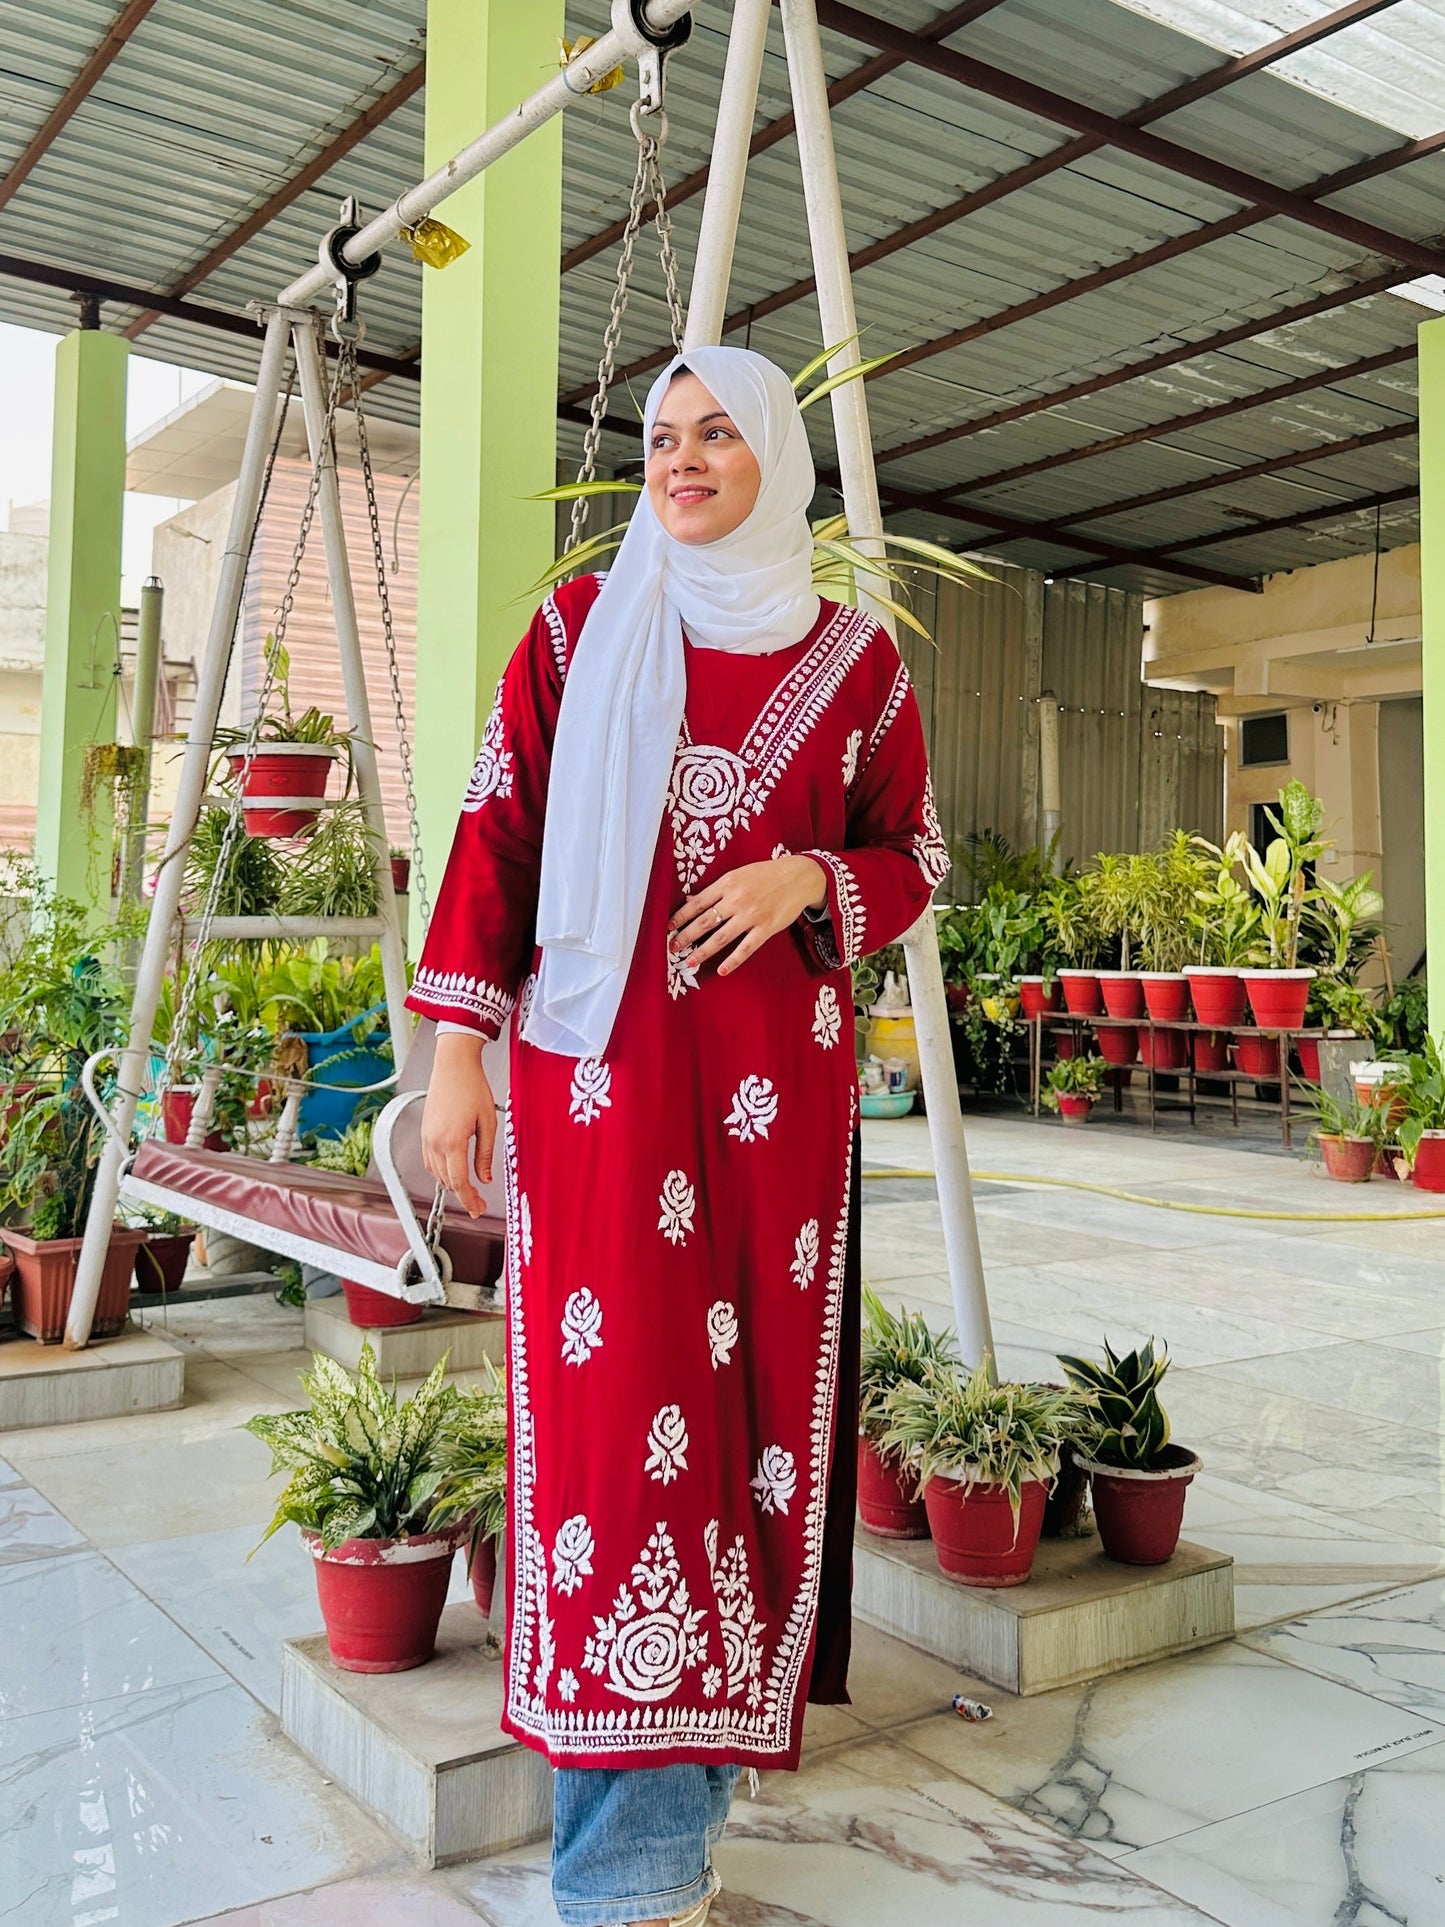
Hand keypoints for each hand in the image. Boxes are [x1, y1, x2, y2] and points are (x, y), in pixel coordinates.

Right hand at [421, 1031, 496, 1218]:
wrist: (453, 1066)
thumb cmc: (472, 1088)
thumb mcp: (488, 1123)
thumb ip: (485, 1154)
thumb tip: (485, 1178)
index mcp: (453, 1142)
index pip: (459, 1182)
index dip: (469, 1200)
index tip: (478, 1209)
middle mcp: (435, 1143)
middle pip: (446, 1181)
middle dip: (463, 1195)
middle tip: (478, 1202)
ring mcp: (427, 1138)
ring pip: (436, 1173)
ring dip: (452, 1184)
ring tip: (469, 1189)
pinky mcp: (424, 1132)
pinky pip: (429, 1161)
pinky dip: (441, 1171)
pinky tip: (453, 1171)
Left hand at [669, 855, 827, 977]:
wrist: (798, 876)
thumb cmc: (765, 874)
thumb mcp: (738, 874)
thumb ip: (715, 889)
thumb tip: (690, 900)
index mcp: (727, 883)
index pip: (697, 903)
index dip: (680, 917)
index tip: (668, 927)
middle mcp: (737, 900)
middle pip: (705, 922)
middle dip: (686, 936)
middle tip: (672, 948)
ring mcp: (751, 915)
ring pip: (721, 937)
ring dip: (703, 951)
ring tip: (690, 961)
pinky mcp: (766, 928)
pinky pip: (746, 948)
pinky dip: (734, 960)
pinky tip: (722, 969)